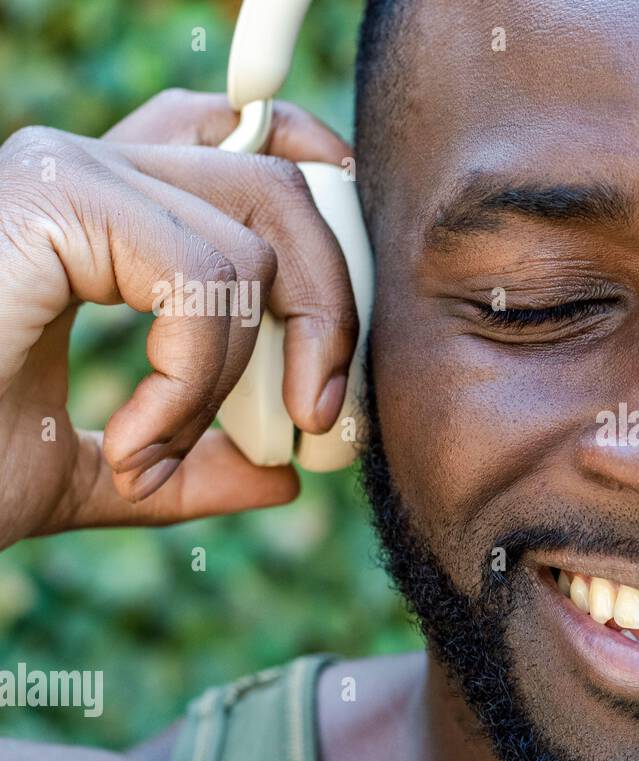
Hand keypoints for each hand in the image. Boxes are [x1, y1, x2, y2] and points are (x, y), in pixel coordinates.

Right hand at [0, 90, 357, 550]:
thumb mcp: (102, 468)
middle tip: (316, 415)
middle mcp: (89, 167)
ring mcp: (68, 172)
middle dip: (331, 301)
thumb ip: (192, 461)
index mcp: (101, 212)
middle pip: (280, 178)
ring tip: (157, 451)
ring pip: (258, 234)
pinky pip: (203, 277)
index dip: (321, 225)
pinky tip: (132, 438)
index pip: (251, 160)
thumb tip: (286, 472)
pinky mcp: (54, 199)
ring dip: (241, 372)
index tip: (334, 343)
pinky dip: (192, 378)